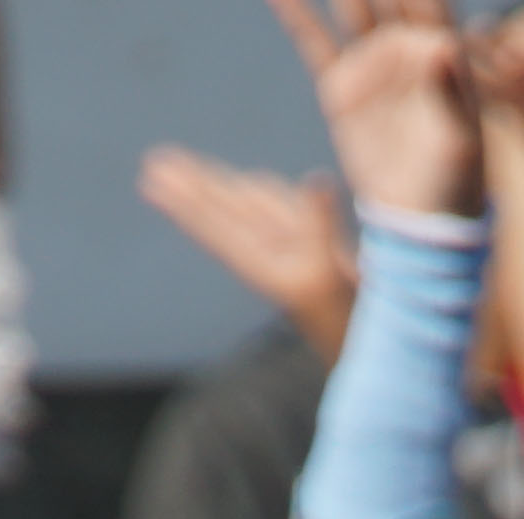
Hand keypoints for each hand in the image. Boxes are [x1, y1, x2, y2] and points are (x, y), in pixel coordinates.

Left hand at [136, 145, 353, 353]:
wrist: (371, 351)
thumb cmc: (347, 323)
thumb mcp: (330, 274)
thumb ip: (319, 226)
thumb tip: (315, 178)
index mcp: (264, 264)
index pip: (216, 225)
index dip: (187, 201)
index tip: (152, 180)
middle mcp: (273, 257)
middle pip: (223, 213)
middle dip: (192, 186)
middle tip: (154, 162)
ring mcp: (293, 254)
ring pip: (248, 209)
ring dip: (221, 187)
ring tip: (192, 171)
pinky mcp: (316, 253)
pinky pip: (281, 214)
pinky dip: (264, 194)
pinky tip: (254, 185)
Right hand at [270, 0, 473, 223]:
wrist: (418, 221)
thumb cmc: (453, 181)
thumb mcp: (458, 140)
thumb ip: (448, 90)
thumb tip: (439, 44)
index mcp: (441, 49)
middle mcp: (405, 46)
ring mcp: (372, 64)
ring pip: (348, 6)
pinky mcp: (341, 87)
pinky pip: (314, 42)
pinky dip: (295, 14)